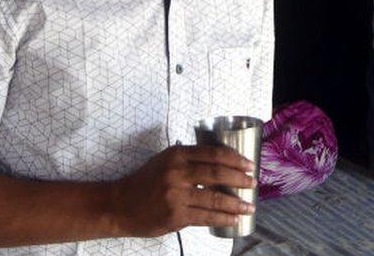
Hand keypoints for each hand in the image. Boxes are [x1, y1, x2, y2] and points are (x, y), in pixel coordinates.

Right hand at [107, 145, 256, 237]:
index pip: (213, 154)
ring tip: (250, 206)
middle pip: (218, 174)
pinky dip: (223, 218)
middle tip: (254, 183)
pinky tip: (234, 219)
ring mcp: (177, 196)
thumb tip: (219, 162)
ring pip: (215, 199)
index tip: (249, 165)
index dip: (235, 159)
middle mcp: (177, 173)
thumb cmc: (144, 182)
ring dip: (236, 204)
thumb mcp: (163, 161)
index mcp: (176, 155)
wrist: (120, 205)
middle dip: (240, 179)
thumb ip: (188, 159)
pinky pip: (206, 217)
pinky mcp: (176, 216)